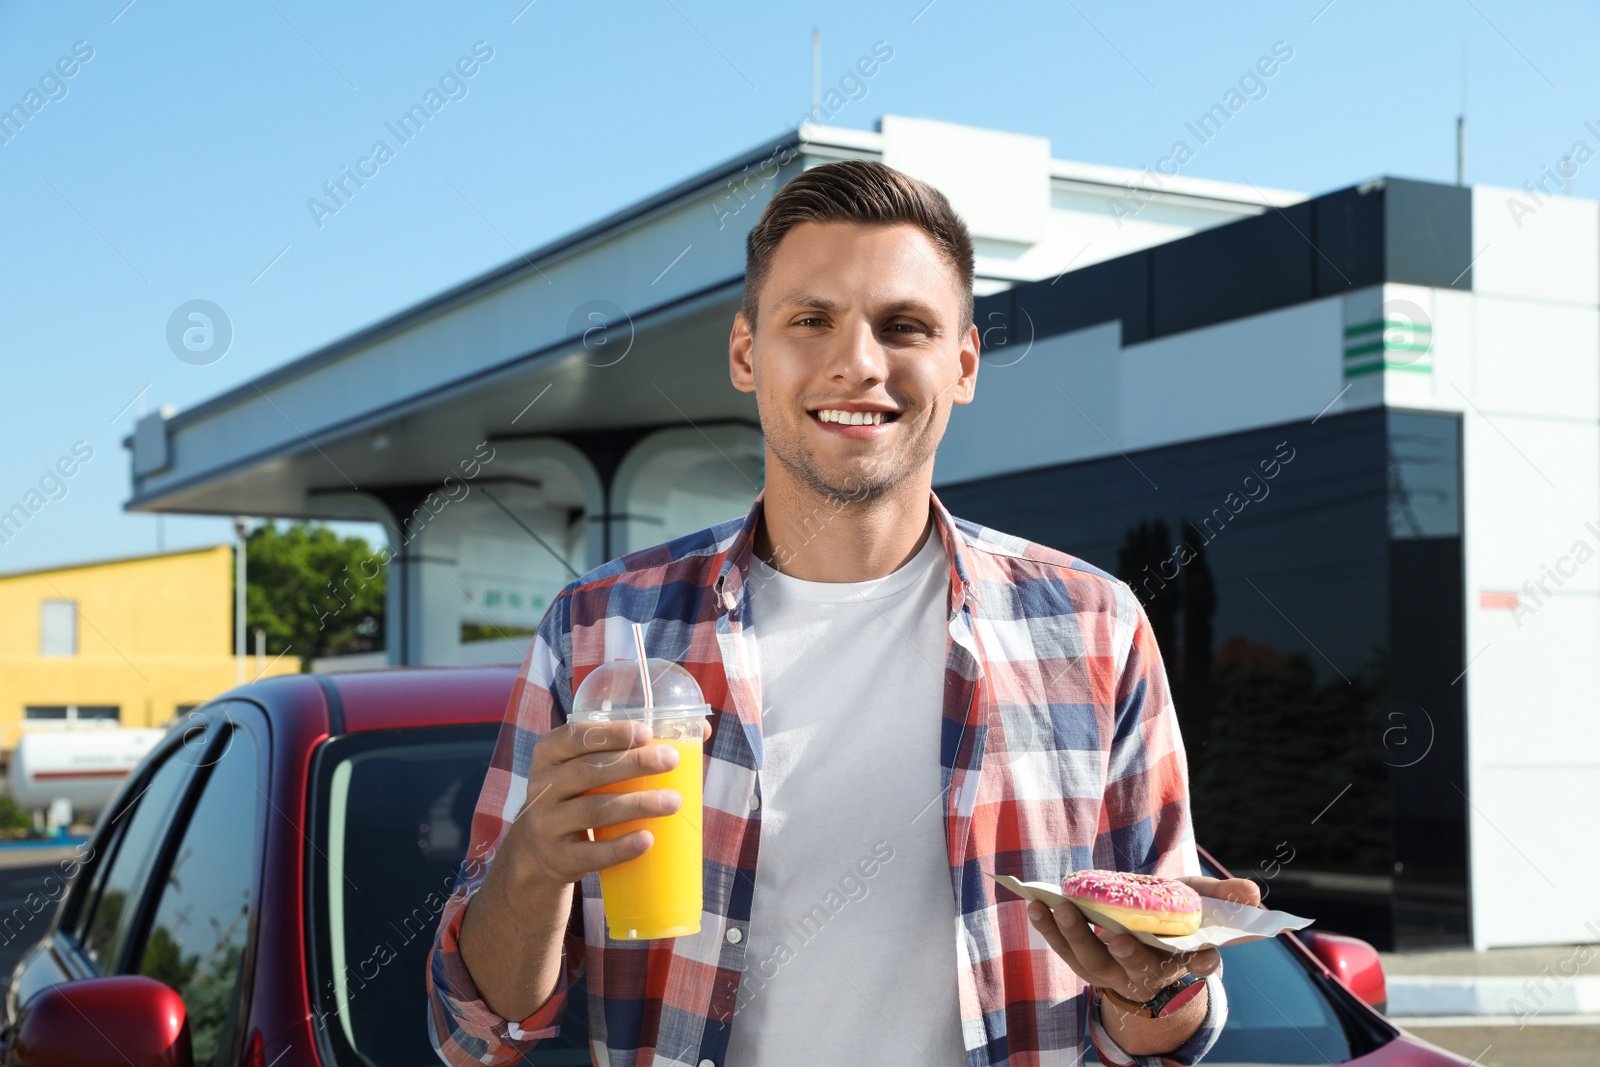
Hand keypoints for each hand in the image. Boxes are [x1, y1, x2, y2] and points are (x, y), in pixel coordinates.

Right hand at [504, 718, 710, 888]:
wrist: (543, 850)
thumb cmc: (581, 794)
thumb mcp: (589, 766)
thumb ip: (631, 746)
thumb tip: (700, 730)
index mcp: (548, 754)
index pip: (575, 736)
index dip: (610, 733)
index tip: (647, 733)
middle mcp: (541, 787)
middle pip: (589, 771)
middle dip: (634, 764)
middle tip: (671, 761)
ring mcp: (546, 824)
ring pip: (594, 811)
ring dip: (637, 804)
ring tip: (674, 802)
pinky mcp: (558, 858)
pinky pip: (591, 854)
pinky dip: (620, 848)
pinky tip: (647, 840)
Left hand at [1025, 875, 1259, 1002]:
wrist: (1143, 935)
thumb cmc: (1174, 915)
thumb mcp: (1201, 900)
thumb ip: (1224, 894)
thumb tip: (1251, 890)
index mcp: (1185, 958)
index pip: (1201, 965)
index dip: (1205, 962)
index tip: (1208, 956)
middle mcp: (1150, 972)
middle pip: (1138, 967)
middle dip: (1127, 953)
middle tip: (1115, 935)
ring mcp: (1114, 971)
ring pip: (1092, 961)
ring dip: (1075, 936)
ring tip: (1060, 907)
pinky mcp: (1085, 963)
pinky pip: (1064, 949)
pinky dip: (1049, 928)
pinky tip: (1035, 904)